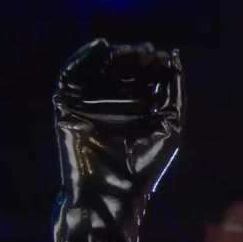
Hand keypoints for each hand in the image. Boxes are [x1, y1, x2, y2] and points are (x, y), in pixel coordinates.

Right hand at [49, 38, 184, 241]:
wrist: (111, 194)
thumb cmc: (144, 167)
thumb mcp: (169, 125)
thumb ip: (174, 92)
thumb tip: (174, 57)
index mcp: (139, 109)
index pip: (145, 76)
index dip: (154, 63)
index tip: (163, 56)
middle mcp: (114, 104)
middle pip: (123, 69)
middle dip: (135, 57)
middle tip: (146, 53)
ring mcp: (90, 104)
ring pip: (99, 68)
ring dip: (114, 55)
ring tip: (129, 52)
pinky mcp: (67, 107)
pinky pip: (71, 75)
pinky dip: (83, 57)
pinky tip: (101, 47)